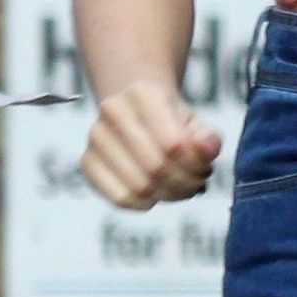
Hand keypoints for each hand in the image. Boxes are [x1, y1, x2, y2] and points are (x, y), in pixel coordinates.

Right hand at [78, 78, 222, 209]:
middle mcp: (112, 110)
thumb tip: (206, 150)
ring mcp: (95, 136)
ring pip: (139, 186)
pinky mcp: (86, 161)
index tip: (205, 169)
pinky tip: (155, 194)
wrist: (138, 115)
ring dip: (167, 195)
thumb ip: (209, 138)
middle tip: (196, 183)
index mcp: (143, 92)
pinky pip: (119, 197)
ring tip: (179, 188)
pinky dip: (143, 203)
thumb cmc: (173, 122)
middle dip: (184, 184)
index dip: (195, 166)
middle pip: (156, 167)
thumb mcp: (197, 124)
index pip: (173, 144)